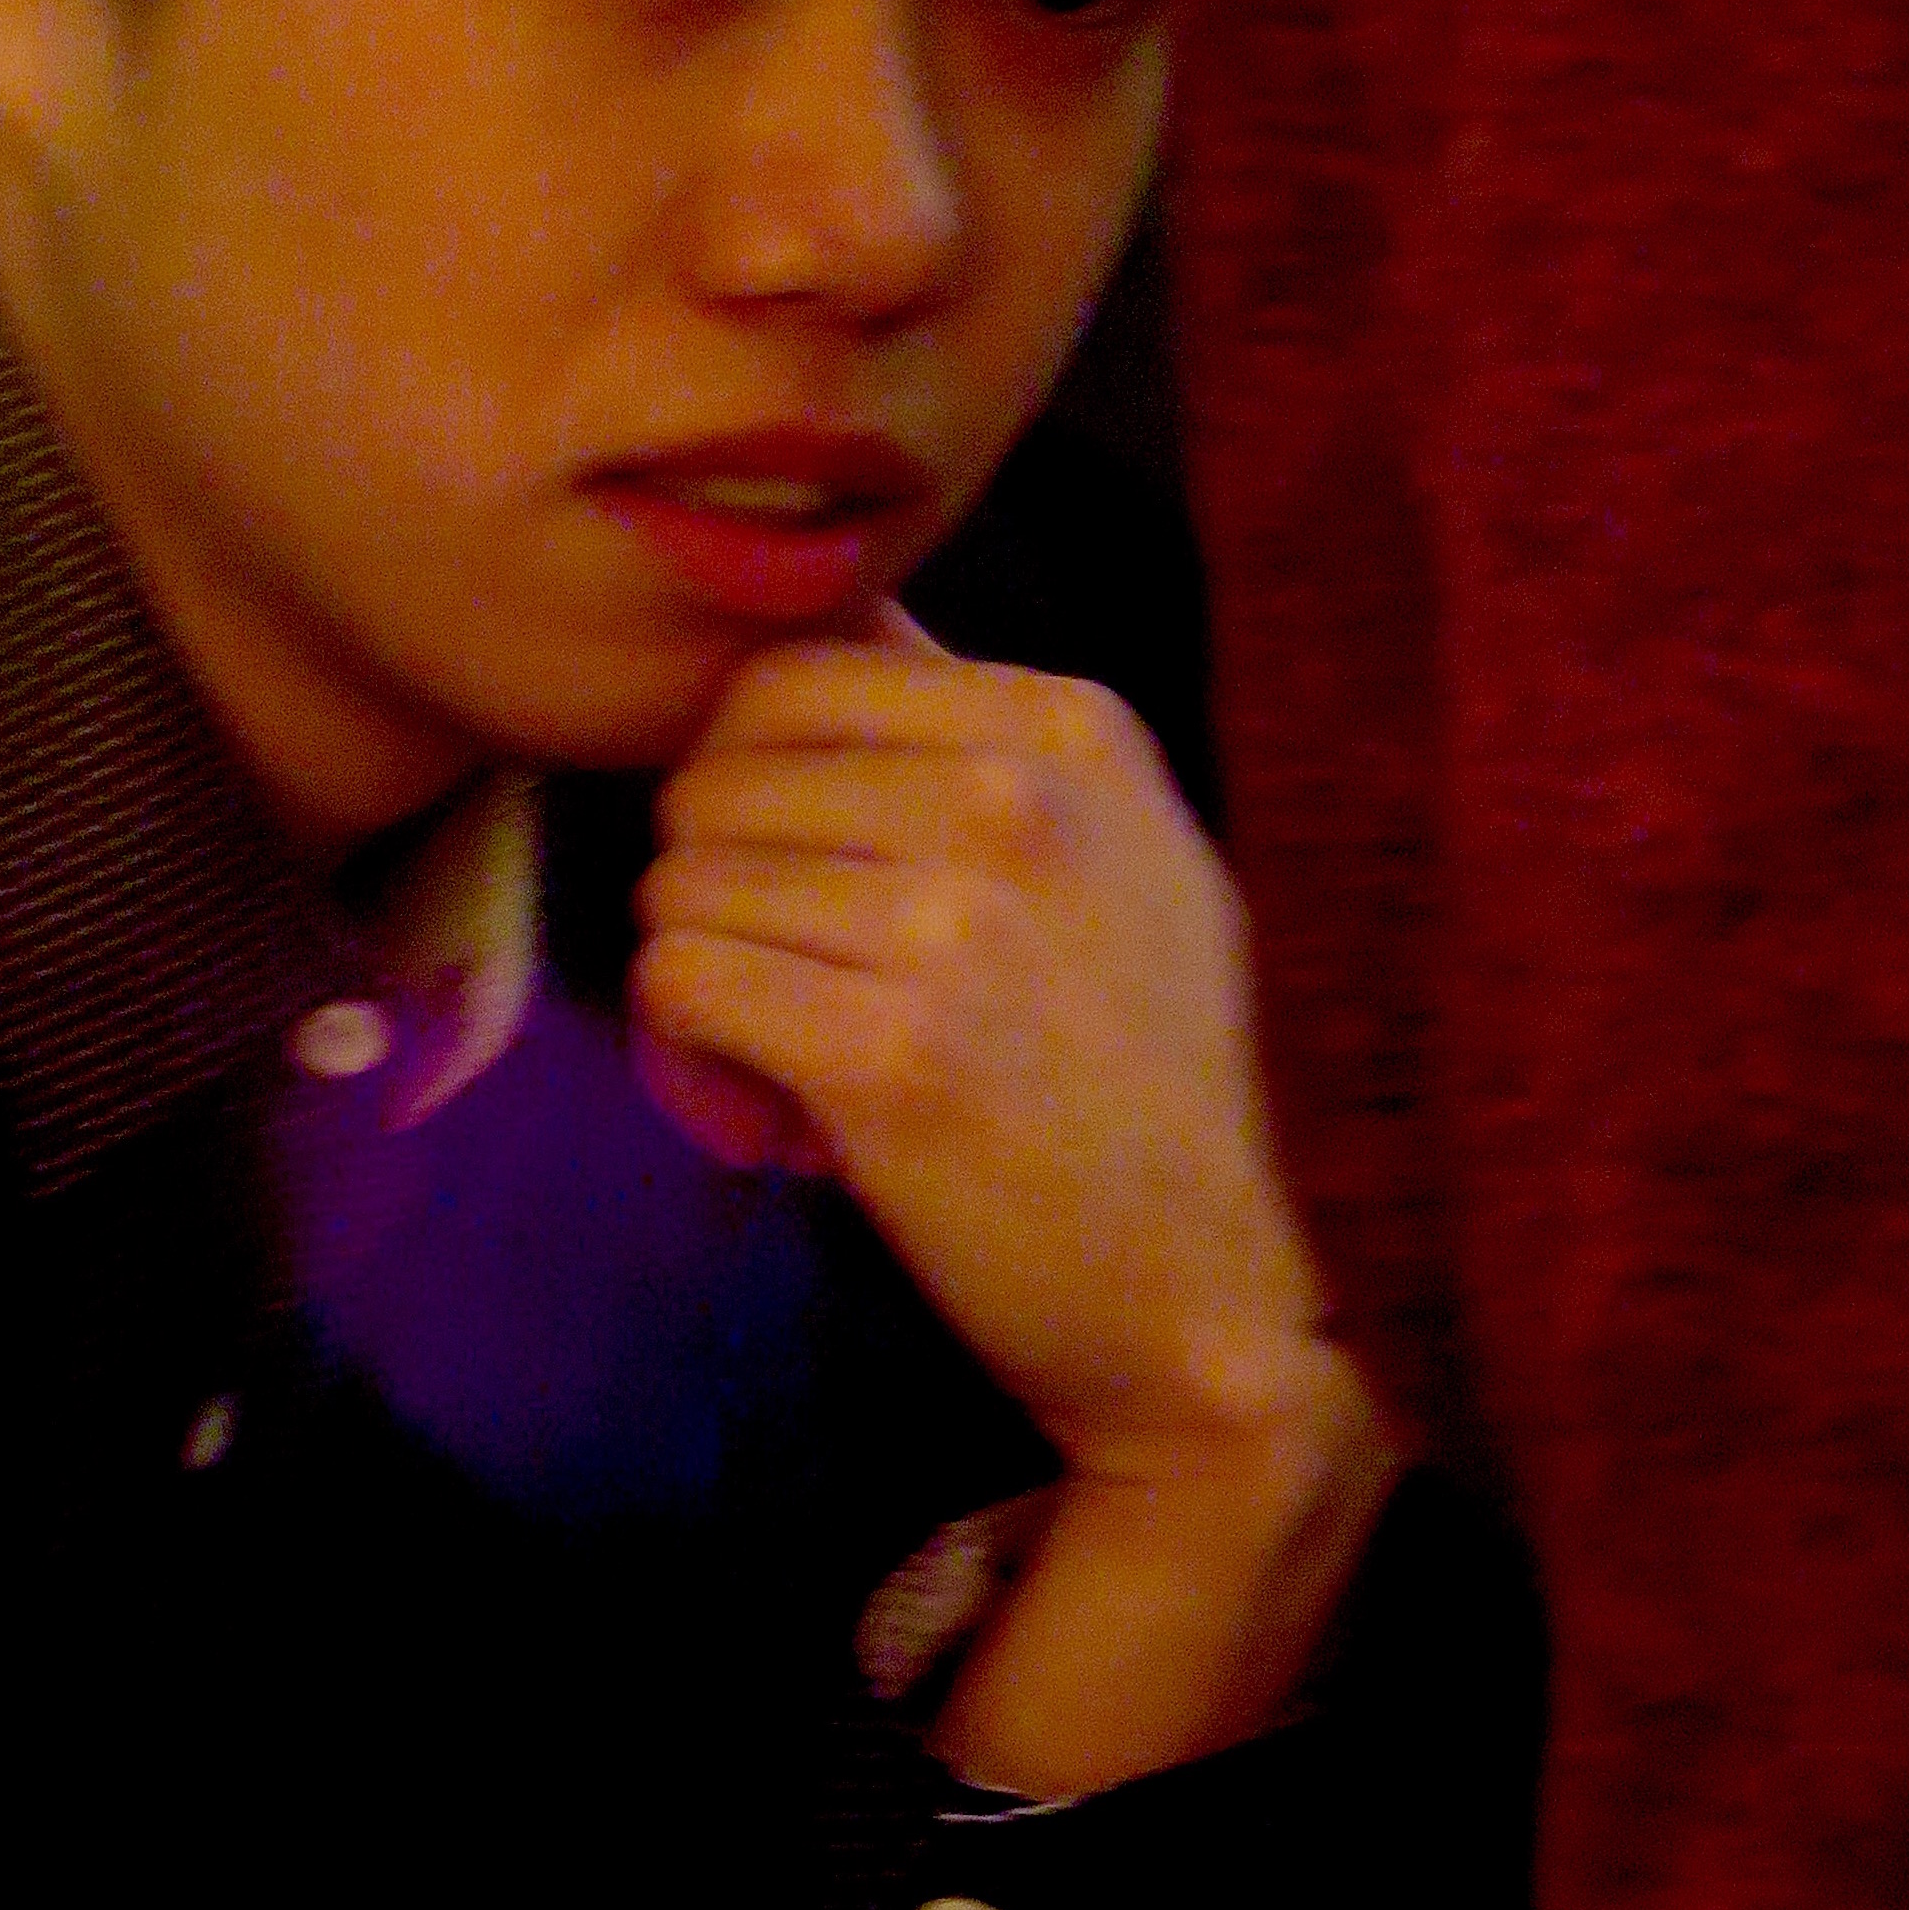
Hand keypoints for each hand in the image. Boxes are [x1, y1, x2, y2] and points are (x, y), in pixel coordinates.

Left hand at [632, 609, 1397, 1788]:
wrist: (1230, 1296)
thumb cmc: (1162, 1082)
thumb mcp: (1125, 853)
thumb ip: (985, 737)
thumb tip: (833, 613)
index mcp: (1070, 727)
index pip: (788, 676)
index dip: (746, 779)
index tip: (793, 875)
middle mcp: (1014, 798)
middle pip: (716, 776)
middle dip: (715, 879)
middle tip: (784, 977)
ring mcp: (952, 924)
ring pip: (682, 882)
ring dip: (703, 974)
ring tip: (788, 1051)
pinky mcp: (887, 1056)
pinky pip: (679, 980)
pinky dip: (691, 1050)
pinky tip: (768, 1102)